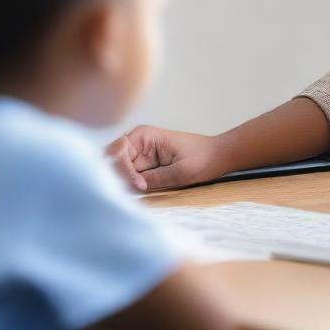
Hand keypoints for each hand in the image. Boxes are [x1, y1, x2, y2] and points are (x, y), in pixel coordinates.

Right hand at [107, 125, 227, 192]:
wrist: (216, 157)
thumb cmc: (203, 159)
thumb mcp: (181, 171)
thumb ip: (155, 178)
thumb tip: (132, 186)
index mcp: (145, 135)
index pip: (119, 151)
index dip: (123, 169)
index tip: (139, 186)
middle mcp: (137, 143)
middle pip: (112, 160)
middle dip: (116, 176)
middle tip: (128, 192)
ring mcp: (139, 155)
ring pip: (118, 171)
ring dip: (121, 183)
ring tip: (133, 194)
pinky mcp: (144, 167)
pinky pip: (129, 177)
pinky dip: (129, 186)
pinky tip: (137, 193)